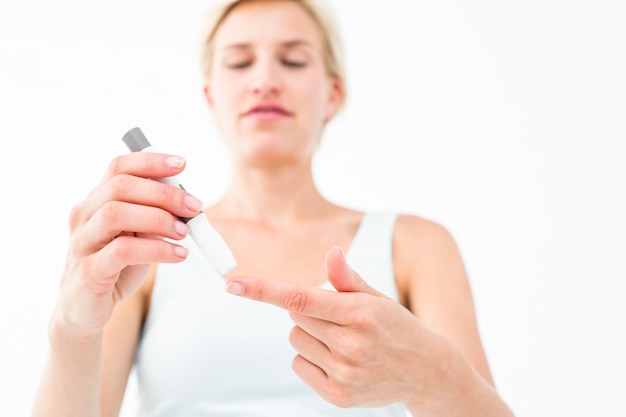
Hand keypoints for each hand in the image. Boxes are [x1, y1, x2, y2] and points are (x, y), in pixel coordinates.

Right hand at [56, 152, 201, 339]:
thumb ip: (154, 218)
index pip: (119, 168)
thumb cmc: (115, 267)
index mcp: (96, 201)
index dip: (150, 161)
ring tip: (185, 232)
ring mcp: (82, 242)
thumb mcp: (138, 236)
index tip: (181, 164)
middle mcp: (84, 215)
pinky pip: (122, 251)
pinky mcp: (88, 270)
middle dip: (163, 193)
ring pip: (115, 213)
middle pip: (120, 187)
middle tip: (194, 207)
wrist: (84, 310)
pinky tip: (178, 254)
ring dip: (158, 219)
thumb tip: (186, 204)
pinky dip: (156, 249)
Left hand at [225, 247, 445, 408]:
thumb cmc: (395, 326)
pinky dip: (311, 358)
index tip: (233, 285)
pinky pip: (299, 364)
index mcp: (360, 314)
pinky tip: (339, 359)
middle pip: (294, 315)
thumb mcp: (376, 298)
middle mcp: (352, 345)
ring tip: (342, 340)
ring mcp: (344, 373)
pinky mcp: (338, 395)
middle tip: (338, 318)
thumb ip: (347, 278)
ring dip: (310, 334)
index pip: (301, 297)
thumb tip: (331, 253)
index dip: (263, 290)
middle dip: (308, 310)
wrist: (425, 371)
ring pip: (295, 339)